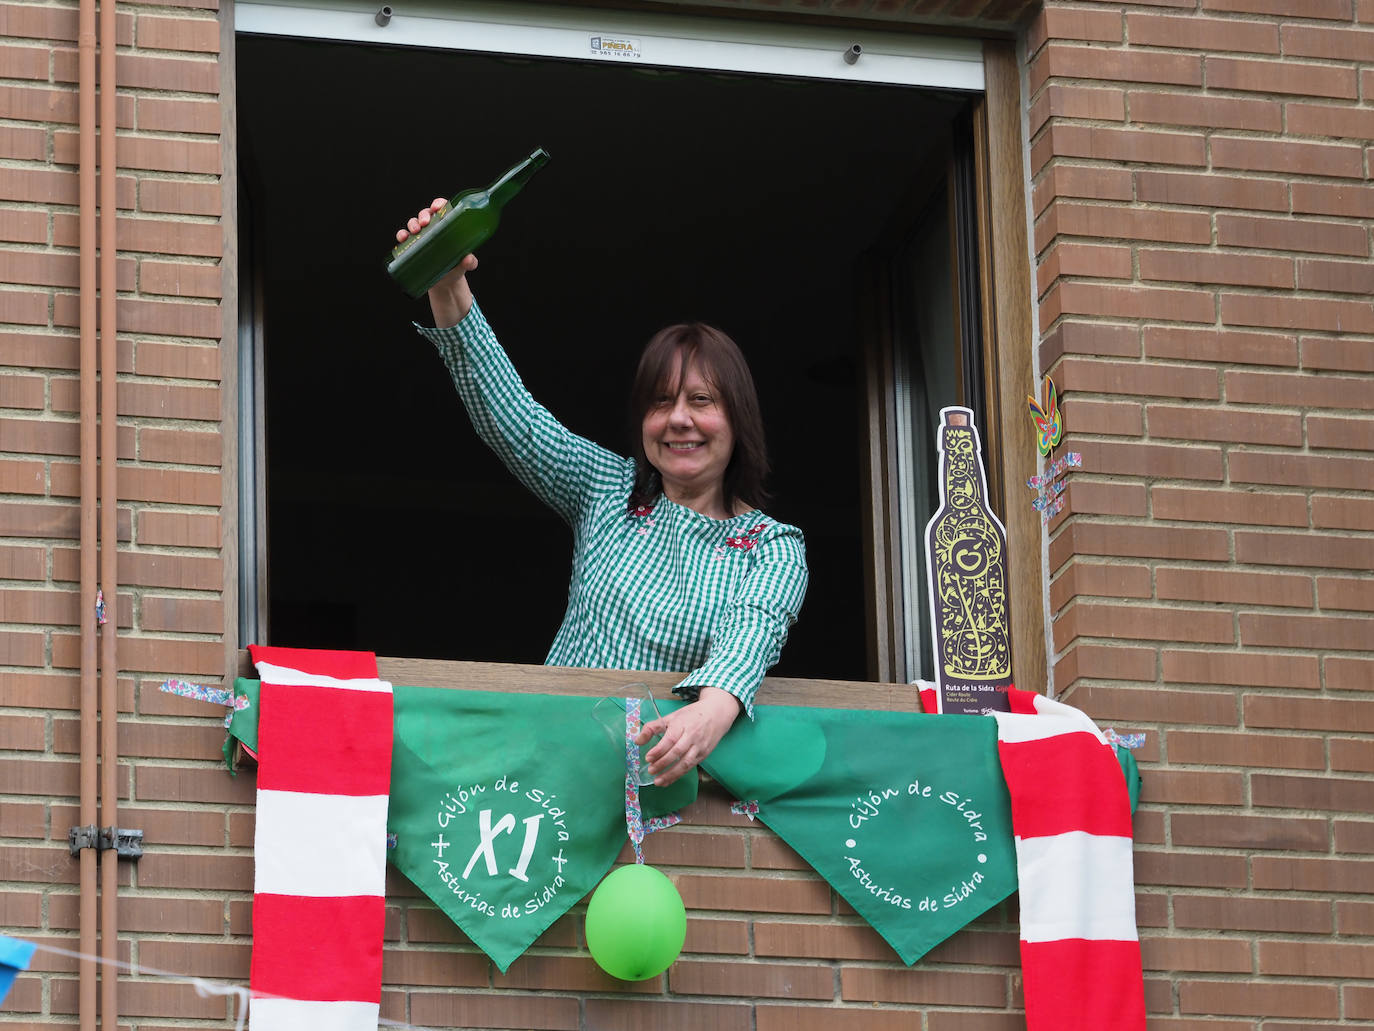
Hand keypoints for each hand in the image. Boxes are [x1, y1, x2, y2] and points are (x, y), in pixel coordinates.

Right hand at [396, 197, 476, 327]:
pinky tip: (403, 238)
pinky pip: (404, 236)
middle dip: (424, 214)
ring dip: (412, 223)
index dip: (438, 204)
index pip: (443, 208)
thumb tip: (468, 259)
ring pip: (414, 223)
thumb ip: (470, 262)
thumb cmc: (456, 267)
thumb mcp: (465, 264)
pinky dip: (401, 235)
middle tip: (425, 222)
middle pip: (426, 213)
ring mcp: (422, 237)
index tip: (437, 208)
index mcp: (448, 226)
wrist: (446, 283)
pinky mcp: (412, 247)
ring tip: (416, 231)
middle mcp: (433, 228)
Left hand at [636, 686, 740, 786]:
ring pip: (686, 763)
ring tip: (658, 781)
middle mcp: (692, 736)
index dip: (659, 750)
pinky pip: (690, 767)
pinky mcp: (704, 755)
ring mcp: (699, 746)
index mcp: (682, 724)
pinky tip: (668, 780)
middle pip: (678, 752)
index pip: (670, 739)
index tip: (648, 758)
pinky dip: (679, 775)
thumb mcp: (671, 716)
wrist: (717, 714)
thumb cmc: (691, 715)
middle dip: (663, 763)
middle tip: (651, 770)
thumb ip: (653, 727)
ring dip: (672, 774)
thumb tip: (637, 741)